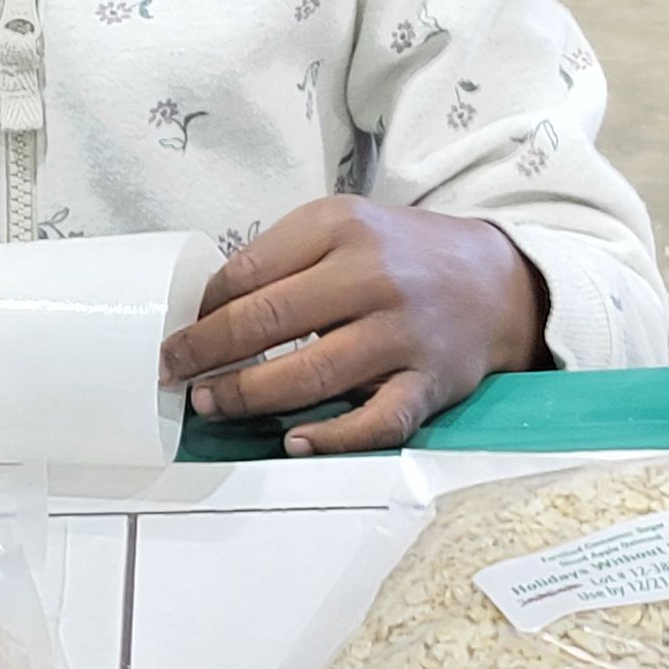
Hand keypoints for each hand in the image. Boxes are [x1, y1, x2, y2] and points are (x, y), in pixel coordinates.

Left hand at [159, 198, 549, 455]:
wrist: (495, 279)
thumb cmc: (400, 254)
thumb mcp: (343, 226)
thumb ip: (284, 257)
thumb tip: (210, 309)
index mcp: (340, 227)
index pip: (250, 271)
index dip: (203, 308)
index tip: (175, 332)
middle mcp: (371, 276)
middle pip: (270, 321)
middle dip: (208, 353)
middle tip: (172, 373)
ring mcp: (403, 333)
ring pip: (312, 374)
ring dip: (248, 395)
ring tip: (210, 404)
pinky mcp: (430, 384)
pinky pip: (376, 421)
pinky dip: (333, 437)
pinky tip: (294, 442)